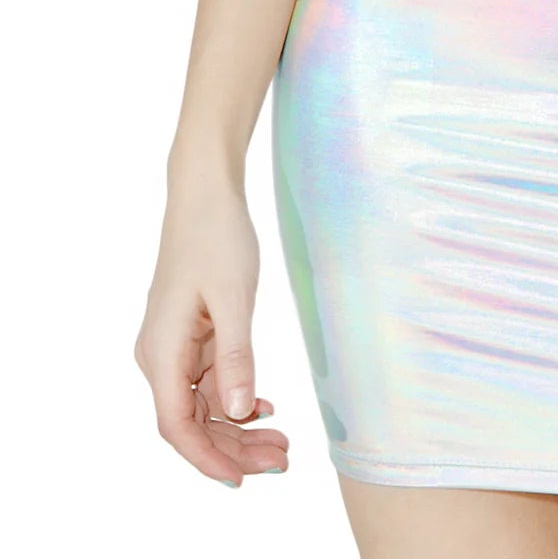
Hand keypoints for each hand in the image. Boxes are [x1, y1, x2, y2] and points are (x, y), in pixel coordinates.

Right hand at [134, 184, 289, 485]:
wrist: (205, 193)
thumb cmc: (216, 236)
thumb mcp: (233, 297)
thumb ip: (236, 356)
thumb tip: (237, 412)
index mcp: (161, 352)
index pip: (177, 426)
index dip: (208, 458)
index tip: (243, 479)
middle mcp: (159, 357)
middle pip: (191, 422)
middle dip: (233, 448)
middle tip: (282, 460)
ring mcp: (174, 348)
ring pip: (202, 405)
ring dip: (237, 428)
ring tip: (281, 443)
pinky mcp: (190, 336)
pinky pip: (208, 382)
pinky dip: (235, 398)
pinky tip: (264, 406)